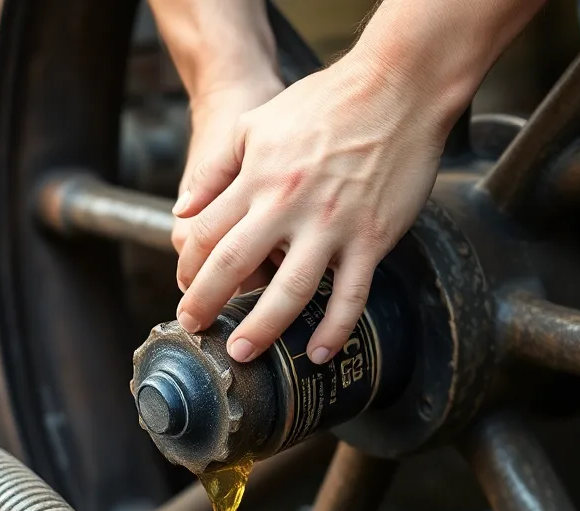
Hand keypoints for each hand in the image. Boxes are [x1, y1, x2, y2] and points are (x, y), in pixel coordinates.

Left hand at [173, 51, 455, 364]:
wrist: (396, 89)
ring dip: (262, 328)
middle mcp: (289, 206)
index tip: (184, 291)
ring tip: (243, 352)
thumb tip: (184, 208)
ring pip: (289, 291)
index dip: (189, 269)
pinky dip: (334, 328)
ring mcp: (333, 226)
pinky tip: (321, 352)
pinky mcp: (372, 238)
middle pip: (234, 266)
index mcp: (258, 178)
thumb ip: (217, 166)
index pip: (206, 233)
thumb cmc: (327, 101)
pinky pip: (350, 294)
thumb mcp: (257, 121)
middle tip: (196, 329)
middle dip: (208, 305)